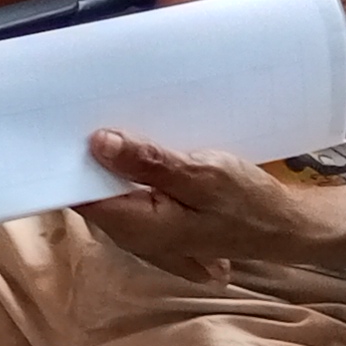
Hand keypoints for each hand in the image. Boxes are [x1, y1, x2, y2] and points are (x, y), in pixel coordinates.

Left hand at [77, 132, 345, 281]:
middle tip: (82, 111)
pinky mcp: (156, 220)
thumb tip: (98, 142)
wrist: (284, 226)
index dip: (66, 162)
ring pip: (107, 192)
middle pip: (89, 192)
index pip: (79, 195)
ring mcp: (143, 231)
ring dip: (105, 162)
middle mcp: (131, 235)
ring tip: (103, 119)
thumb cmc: (249, 203)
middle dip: (84, 158)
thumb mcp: (203, 174)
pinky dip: (124, 171)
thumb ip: (149, 162)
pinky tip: (130, 144)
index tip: (61, 125)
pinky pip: (125, 193)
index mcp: (137, 226)